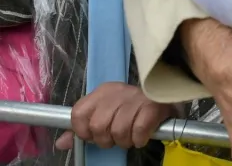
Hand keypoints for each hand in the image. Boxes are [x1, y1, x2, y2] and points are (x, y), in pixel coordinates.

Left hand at [54, 82, 176, 149]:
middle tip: (116, 137)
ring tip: (131, 136)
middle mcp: (118, 91)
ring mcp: (136, 98)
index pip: (79, 113)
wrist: (168, 97)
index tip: (94, 135)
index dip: (84, 131)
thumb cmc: (134, 108)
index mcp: (103, 91)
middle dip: (107, 139)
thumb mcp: (106, 113)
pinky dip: (139, 139)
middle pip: (98, 126)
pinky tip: (143, 136)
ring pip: (118, 131)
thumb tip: (61, 143)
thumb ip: (84, 128)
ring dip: (125, 141)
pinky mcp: (153, 107)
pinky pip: (138, 131)